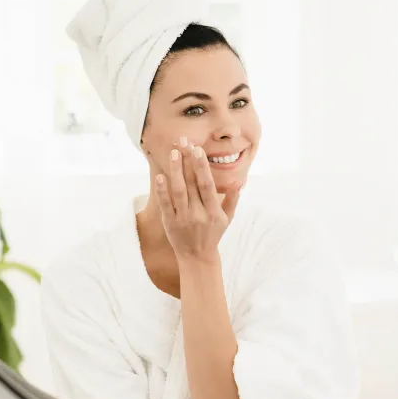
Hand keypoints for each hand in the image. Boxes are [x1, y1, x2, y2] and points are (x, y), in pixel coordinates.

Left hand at [154, 137, 242, 261]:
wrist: (197, 257)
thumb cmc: (213, 234)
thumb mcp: (227, 219)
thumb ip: (232, 200)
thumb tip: (238, 183)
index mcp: (214, 211)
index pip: (207, 184)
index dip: (201, 166)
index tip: (198, 149)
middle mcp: (199, 214)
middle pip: (192, 183)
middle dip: (187, 160)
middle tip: (184, 141)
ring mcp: (183, 218)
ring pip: (178, 191)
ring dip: (175, 171)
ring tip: (173, 152)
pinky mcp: (170, 223)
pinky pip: (165, 204)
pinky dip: (162, 191)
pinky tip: (160, 176)